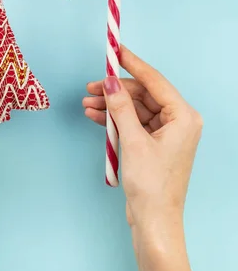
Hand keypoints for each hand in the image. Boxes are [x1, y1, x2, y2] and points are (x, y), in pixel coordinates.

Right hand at [83, 46, 202, 248]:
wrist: (153, 221)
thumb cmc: (150, 184)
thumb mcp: (133, 141)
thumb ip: (121, 107)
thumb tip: (111, 81)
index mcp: (183, 116)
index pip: (155, 81)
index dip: (133, 64)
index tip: (115, 49)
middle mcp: (178, 121)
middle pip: (143, 95)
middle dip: (116, 91)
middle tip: (91, 87)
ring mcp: (166, 134)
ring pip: (135, 109)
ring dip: (112, 106)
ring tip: (87, 104)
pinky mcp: (154, 145)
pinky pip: (133, 123)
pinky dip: (115, 120)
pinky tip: (95, 116)